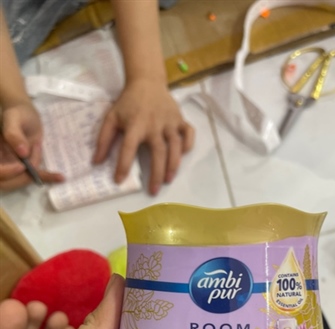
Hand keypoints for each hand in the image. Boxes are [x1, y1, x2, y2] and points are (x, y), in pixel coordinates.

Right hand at [0, 100, 63, 190]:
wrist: (25, 113)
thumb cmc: (16, 113)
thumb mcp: (13, 119)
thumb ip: (14, 135)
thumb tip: (22, 153)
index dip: (7, 173)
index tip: (21, 166)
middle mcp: (2, 163)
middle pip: (8, 182)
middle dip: (24, 175)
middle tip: (34, 156)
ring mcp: (13, 166)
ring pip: (22, 180)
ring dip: (35, 169)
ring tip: (36, 144)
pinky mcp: (26, 166)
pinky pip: (35, 175)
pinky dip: (47, 177)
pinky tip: (60, 177)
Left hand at [94, 79, 194, 194]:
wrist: (147, 81)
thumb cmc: (128, 102)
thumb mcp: (111, 118)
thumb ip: (103, 140)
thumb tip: (96, 162)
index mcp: (135, 124)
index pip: (129, 148)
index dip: (123, 165)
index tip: (119, 180)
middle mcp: (154, 124)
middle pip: (158, 152)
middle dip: (156, 174)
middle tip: (153, 191)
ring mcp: (169, 122)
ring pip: (176, 146)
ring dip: (173, 165)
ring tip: (168, 180)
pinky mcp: (180, 119)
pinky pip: (188, 134)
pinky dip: (188, 145)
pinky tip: (182, 156)